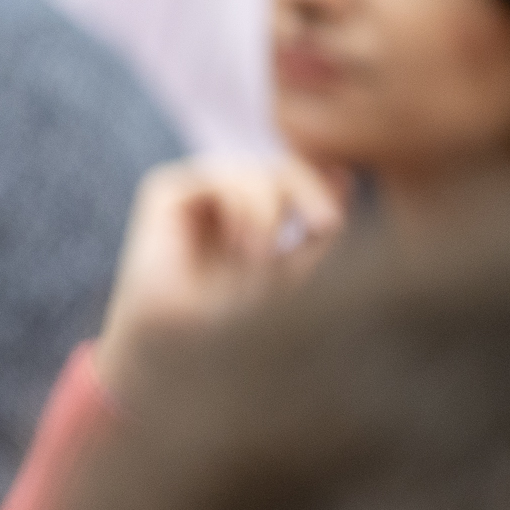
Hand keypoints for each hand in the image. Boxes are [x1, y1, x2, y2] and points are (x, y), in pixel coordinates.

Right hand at [98, 156, 349, 393]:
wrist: (177, 343)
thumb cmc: (229, 317)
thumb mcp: (290, 267)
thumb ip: (315, 228)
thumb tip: (344, 174)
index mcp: (243, 212)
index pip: (293, 178)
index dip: (319, 189)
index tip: (333, 224)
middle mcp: (216, 196)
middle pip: (280, 166)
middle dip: (308, 192)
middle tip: (326, 226)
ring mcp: (190, 191)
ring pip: (257, 172)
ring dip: (271, 215)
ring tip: (261, 258)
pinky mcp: (165, 189)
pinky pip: (224, 178)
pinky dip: (244, 210)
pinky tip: (237, 246)